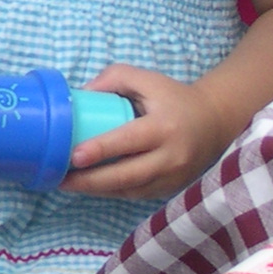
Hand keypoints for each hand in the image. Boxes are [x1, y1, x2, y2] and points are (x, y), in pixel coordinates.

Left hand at [58, 66, 240, 200]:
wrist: (214, 122)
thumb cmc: (172, 97)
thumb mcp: (145, 79)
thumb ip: (112, 79)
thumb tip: (79, 94)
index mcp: (163, 127)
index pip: (128, 141)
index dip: (101, 150)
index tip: (74, 156)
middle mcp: (170, 157)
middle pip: (127, 175)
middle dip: (91, 181)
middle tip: (59, 178)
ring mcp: (172, 178)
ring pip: (129, 190)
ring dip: (96, 190)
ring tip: (65, 183)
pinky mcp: (169, 189)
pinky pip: (135, 194)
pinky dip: (110, 191)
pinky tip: (89, 186)